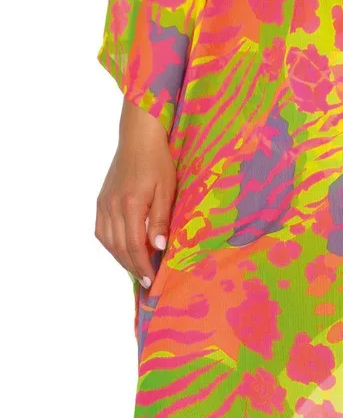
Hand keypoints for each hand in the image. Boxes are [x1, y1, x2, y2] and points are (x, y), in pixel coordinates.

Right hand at [95, 99, 176, 289]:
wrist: (138, 137)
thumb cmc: (158, 161)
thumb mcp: (166, 189)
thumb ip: (160, 220)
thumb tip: (158, 248)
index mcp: (130, 205)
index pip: (133, 246)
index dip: (143, 266)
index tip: (152, 280)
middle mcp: (112, 207)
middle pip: (119, 247)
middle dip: (133, 266)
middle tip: (146, 280)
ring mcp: (104, 203)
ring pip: (108, 241)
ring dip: (121, 258)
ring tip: (136, 268)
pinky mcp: (101, 200)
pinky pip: (101, 230)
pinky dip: (110, 244)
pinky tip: (121, 249)